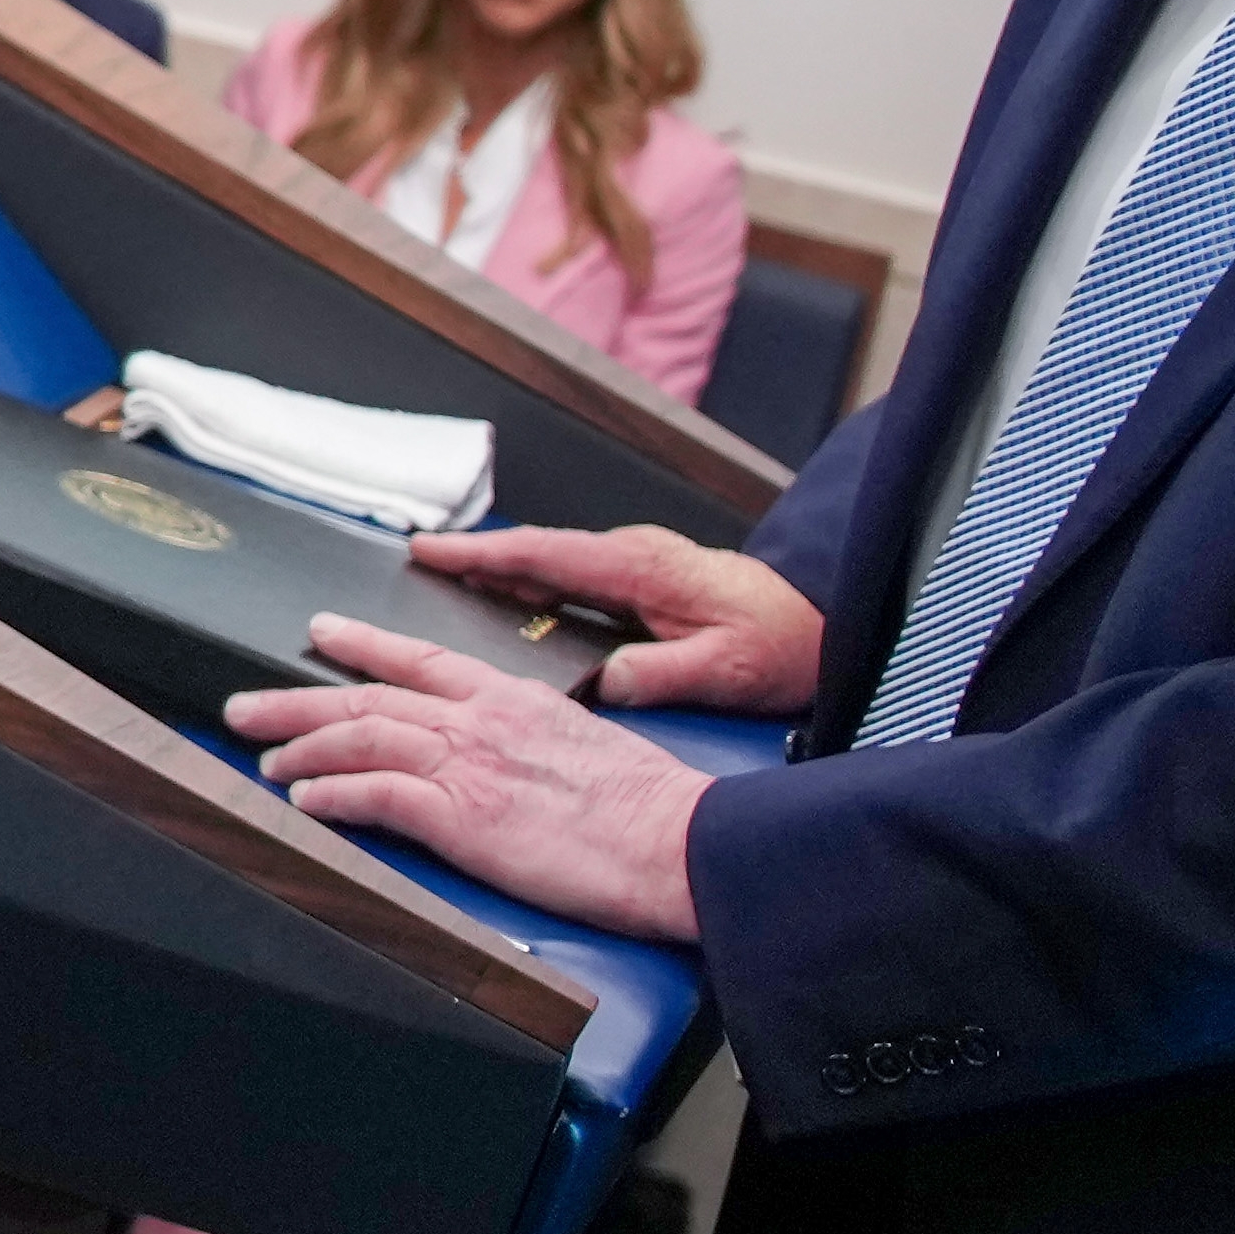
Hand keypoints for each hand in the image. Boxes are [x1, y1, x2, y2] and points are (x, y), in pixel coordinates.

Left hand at [223, 616, 711, 941]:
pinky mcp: (461, 814)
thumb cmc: (645, 808)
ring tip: (264, 757)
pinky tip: (303, 799)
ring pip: (360, 737)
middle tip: (246, 705)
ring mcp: (468, 764)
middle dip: (297, 698)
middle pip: (368, 696)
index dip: (363, 644)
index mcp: (513, 698)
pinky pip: (375, 795)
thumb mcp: (582, 746)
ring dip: (302, 747)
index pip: (421, 659)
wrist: (675, 839)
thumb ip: (532, 740)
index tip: (321, 632)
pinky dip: (331, 794)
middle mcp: (481, 720)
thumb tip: (506, 758)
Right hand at [407, 522, 823, 713]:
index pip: (544, 554)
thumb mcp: (724, 669)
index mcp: (640, 568)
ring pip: (549, 563)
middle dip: (471, 557)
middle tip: (412, 565)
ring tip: (441, 585)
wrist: (822, 621)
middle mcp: (630, 555)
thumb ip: (661, 674)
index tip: (428, 551)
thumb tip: (605, 682)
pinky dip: (530, 585)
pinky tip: (506, 606)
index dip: (480, 554)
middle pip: (534, 552)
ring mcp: (634, 563)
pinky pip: (569, 577)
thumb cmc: (780, 643)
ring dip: (497, 571)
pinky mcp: (640, 581)